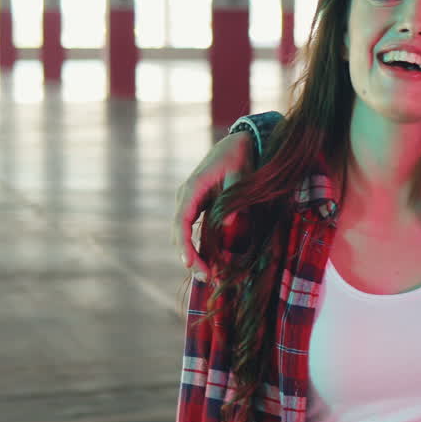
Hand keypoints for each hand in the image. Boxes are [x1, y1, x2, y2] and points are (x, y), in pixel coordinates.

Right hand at [173, 131, 253, 278]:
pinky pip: (191, 230)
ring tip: (207, 275)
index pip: (181, 221)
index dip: (183, 244)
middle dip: (189, 256)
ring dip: (193, 255)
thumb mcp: (240, 174)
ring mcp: (189, 202)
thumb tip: (227, 222)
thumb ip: (233, 197)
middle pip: (179, 232)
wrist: (237, 144)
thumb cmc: (239, 157)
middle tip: (205, 277)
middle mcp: (185, 197)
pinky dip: (197, 246)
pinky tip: (208, 262)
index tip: (188, 263)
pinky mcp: (197, 207)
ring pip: (183, 234)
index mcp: (192, 188)